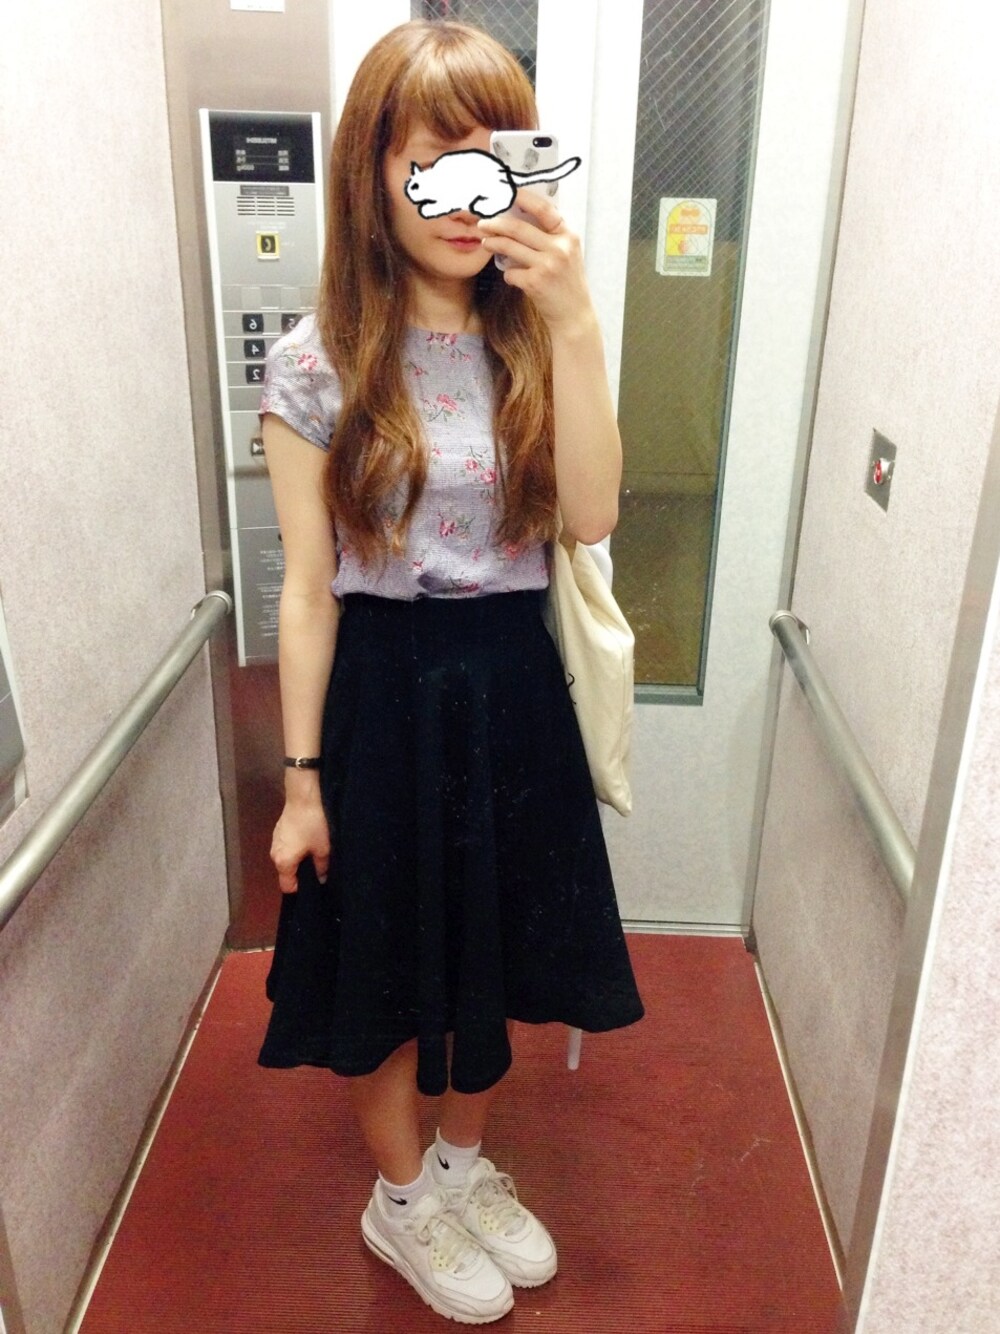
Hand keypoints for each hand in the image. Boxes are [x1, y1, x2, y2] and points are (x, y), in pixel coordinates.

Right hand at [270, 795, 330, 893]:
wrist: (303, 798)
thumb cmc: (313, 825)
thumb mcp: (322, 848)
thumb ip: (321, 867)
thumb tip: (321, 878)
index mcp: (283, 862)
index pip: (287, 886)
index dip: (300, 888)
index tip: (313, 882)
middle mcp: (274, 854)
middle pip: (285, 872)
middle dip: (299, 873)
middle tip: (316, 868)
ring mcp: (274, 841)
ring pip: (285, 859)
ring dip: (297, 859)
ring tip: (312, 852)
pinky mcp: (278, 831)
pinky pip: (285, 847)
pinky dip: (294, 848)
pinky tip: (306, 839)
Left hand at [477, 189, 595, 334]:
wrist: (574, 316)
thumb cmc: (567, 284)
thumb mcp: (567, 254)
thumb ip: (549, 237)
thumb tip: (518, 218)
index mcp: (568, 236)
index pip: (543, 209)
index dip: (523, 198)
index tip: (507, 192)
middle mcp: (559, 248)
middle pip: (518, 228)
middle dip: (495, 224)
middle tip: (483, 223)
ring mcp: (547, 265)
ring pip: (509, 247)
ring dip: (493, 244)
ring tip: (486, 243)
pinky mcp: (535, 283)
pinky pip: (510, 272)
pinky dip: (508, 274)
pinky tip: (513, 278)